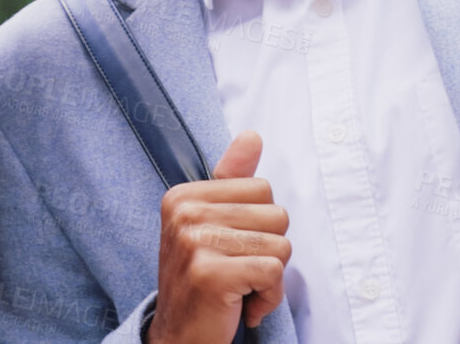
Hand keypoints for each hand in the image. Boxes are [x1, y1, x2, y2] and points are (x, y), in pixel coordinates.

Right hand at [148, 131, 290, 343]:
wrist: (178, 340)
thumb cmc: (202, 282)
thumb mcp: (213, 227)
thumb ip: (232, 181)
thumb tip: (252, 136)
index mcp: (183, 196)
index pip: (262, 187)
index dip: (260, 226)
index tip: (232, 251)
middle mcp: (184, 213)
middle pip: (276, 214)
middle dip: (269, 250)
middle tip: (237, 273)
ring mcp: (194, 242)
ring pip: (280, 244)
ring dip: (270, 277)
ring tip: (239, 290)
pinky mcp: (210, 274)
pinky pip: (274, 272)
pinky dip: (269, 297)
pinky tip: (243, 307)